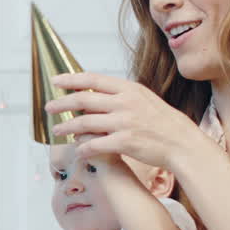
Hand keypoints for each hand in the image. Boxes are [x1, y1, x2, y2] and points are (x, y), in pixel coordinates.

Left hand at [45, 72, 201, 169]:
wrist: (182, 142)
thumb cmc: (161, 121)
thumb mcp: (142, 99)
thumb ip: (118, 95)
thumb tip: (91, 93)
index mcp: (129, 89)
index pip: (93, 80)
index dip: (71, 79)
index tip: (55, 81)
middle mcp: (125, 103)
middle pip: (83, 100)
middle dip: (61, 103)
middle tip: (48, 108)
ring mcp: (124, 122)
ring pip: (84, 123)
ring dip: (66, 127)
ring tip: (56, 130)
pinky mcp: (124, 142)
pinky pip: (94, 144)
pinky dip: (82, 147)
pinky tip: (77, 150)